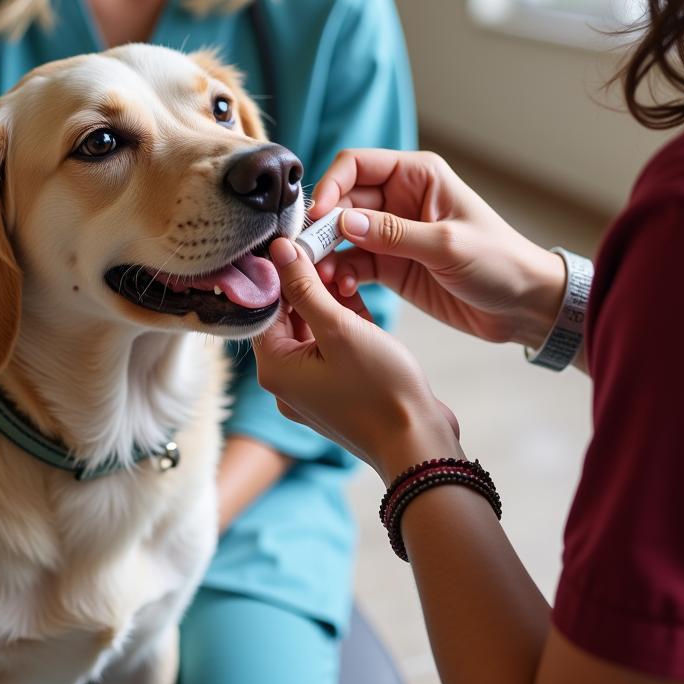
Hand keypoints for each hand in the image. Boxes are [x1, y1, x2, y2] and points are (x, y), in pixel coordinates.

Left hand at [254, 238, 462, 482]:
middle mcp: (288, 381)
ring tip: (345, 267)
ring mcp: (316, 387)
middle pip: (289, 317)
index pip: (265, 308)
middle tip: (325, 248)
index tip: (296, 240)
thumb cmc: (379, 389)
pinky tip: (356, 293)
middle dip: (308, 282)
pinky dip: (345, 320)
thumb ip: (306, 287)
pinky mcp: (343, 388)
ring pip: (315, 328)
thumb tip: (279, 249)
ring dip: (329, 298)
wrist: (419, 443)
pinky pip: (336, 345)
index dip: (280, 272)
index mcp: (275, 369)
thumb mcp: (339, 328)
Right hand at [308, 149, 565, 349]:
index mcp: (417, 176)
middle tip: (306, 252)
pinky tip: (341, 288)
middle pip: (344, 200)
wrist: (524, 307)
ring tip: (321, 276)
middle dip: (323, 225)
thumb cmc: (500, 263)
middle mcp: (400, 199)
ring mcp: (393, 234)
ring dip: (328, 253)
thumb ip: (394, 234)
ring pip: (343, 235)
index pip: (357, 165)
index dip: (332, 185)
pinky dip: (342, 274)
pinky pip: (354, 263)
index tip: (318, 215)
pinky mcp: (391, 265)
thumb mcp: (447, 245)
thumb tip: (344, 222)